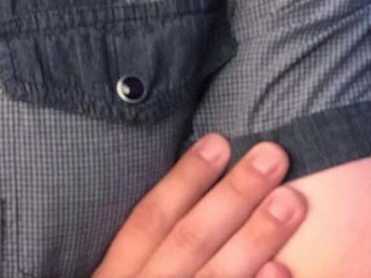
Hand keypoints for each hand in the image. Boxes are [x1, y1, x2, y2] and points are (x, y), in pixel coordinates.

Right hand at [92, 135, 306, 277]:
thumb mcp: (116, 277)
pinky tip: (284, 270)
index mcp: (114, 275)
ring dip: (256, 237)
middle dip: (232, 196)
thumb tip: (184, 187)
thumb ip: (141, 250)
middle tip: (272, 156)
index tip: (218, 141)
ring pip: (213, 276)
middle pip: (188, 241)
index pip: (148, 219)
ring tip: (291, 201)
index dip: (183, 178)